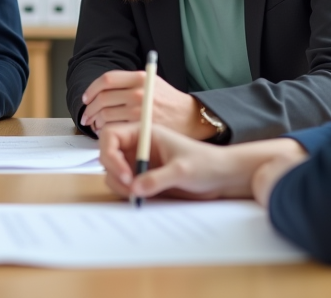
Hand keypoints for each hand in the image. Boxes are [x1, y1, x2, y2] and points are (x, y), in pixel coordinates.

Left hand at [80, 70, 213, 138]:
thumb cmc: (170, 101)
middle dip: (90, 109)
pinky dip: (105, 130)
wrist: (191, 118)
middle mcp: (138, 92)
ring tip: (95, 125)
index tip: (87, 98)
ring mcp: (139, 110)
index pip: (106, 80)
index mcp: (139, 78)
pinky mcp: (140, 127)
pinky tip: (106, 132)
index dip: (92, 89)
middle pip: (102, 99)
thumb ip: (130, 82)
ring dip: (96, 121)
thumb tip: (102, 89)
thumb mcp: (152, 81)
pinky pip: (114, 128)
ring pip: (105, 115)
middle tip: (86, 116)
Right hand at [99, 123, 308, 203]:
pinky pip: (125, 186)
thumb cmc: (207, 164)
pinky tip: (142, 198)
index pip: (111, 136)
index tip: (125, 174)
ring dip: (120, 186)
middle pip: (108, 156)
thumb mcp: (183, 170)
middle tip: (132, 190)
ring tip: (139, 195)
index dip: (110, 154)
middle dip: (115, 173)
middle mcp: (139, 146)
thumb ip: (158, 179)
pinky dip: (127, 193)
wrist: (222, 177)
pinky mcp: (144, 179)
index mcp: (145, 133)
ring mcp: (140, 162)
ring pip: (114, 173)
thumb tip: (135, 189)